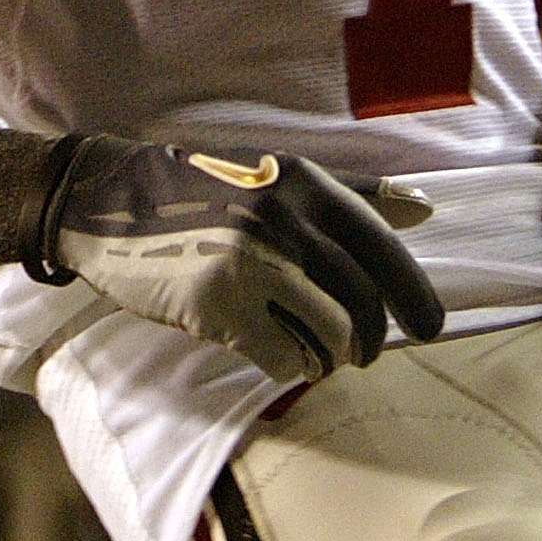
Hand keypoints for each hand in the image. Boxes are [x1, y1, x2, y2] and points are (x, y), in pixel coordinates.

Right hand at [36, 136, 444, 384]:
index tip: (431, 326)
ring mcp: (249, 265)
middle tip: (365, 352)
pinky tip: (278, 353)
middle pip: (361, 302)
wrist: (110, 202)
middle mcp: (282, 222)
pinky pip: (283, 358)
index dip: (414, 294)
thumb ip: (351, 196)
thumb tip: (424, 209)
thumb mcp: (277, 175)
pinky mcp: (216, 306)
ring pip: (329, 336)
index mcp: (304, 185)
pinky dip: (292, 365)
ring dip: (332, 357)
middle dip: (371, 339)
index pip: (381, 249)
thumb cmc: (202, 189)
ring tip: (320, 354)